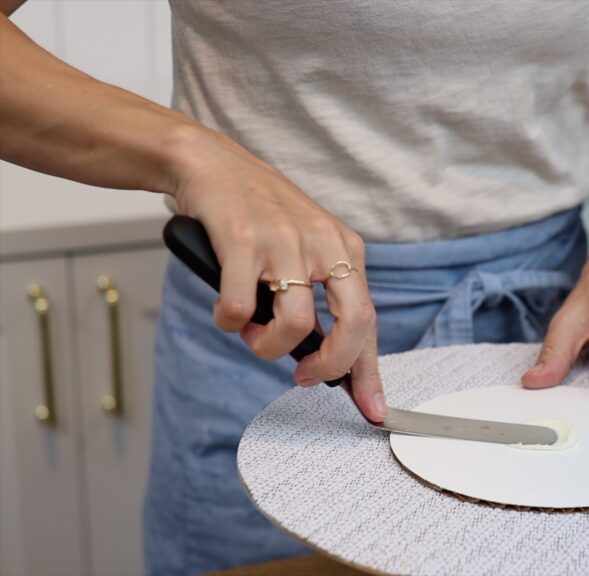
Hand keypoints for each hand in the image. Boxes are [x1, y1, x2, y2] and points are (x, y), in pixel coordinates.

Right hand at [167, 125, 385, 421]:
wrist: (213, 163)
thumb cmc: (260, 214)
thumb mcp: (307, 246)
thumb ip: (322, 294)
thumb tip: (328, 359)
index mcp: (346, 249)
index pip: (369, 321)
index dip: (370, 372)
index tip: (373, 409)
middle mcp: (324, 244)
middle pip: (352, 325)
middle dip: (331, 366)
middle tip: (305, 376)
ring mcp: (285, 241)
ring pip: (296, 324)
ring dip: (268, 346)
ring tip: (253, 334)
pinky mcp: (243, 239)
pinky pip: (241, 307)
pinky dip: (230, 322)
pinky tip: (226, 311)